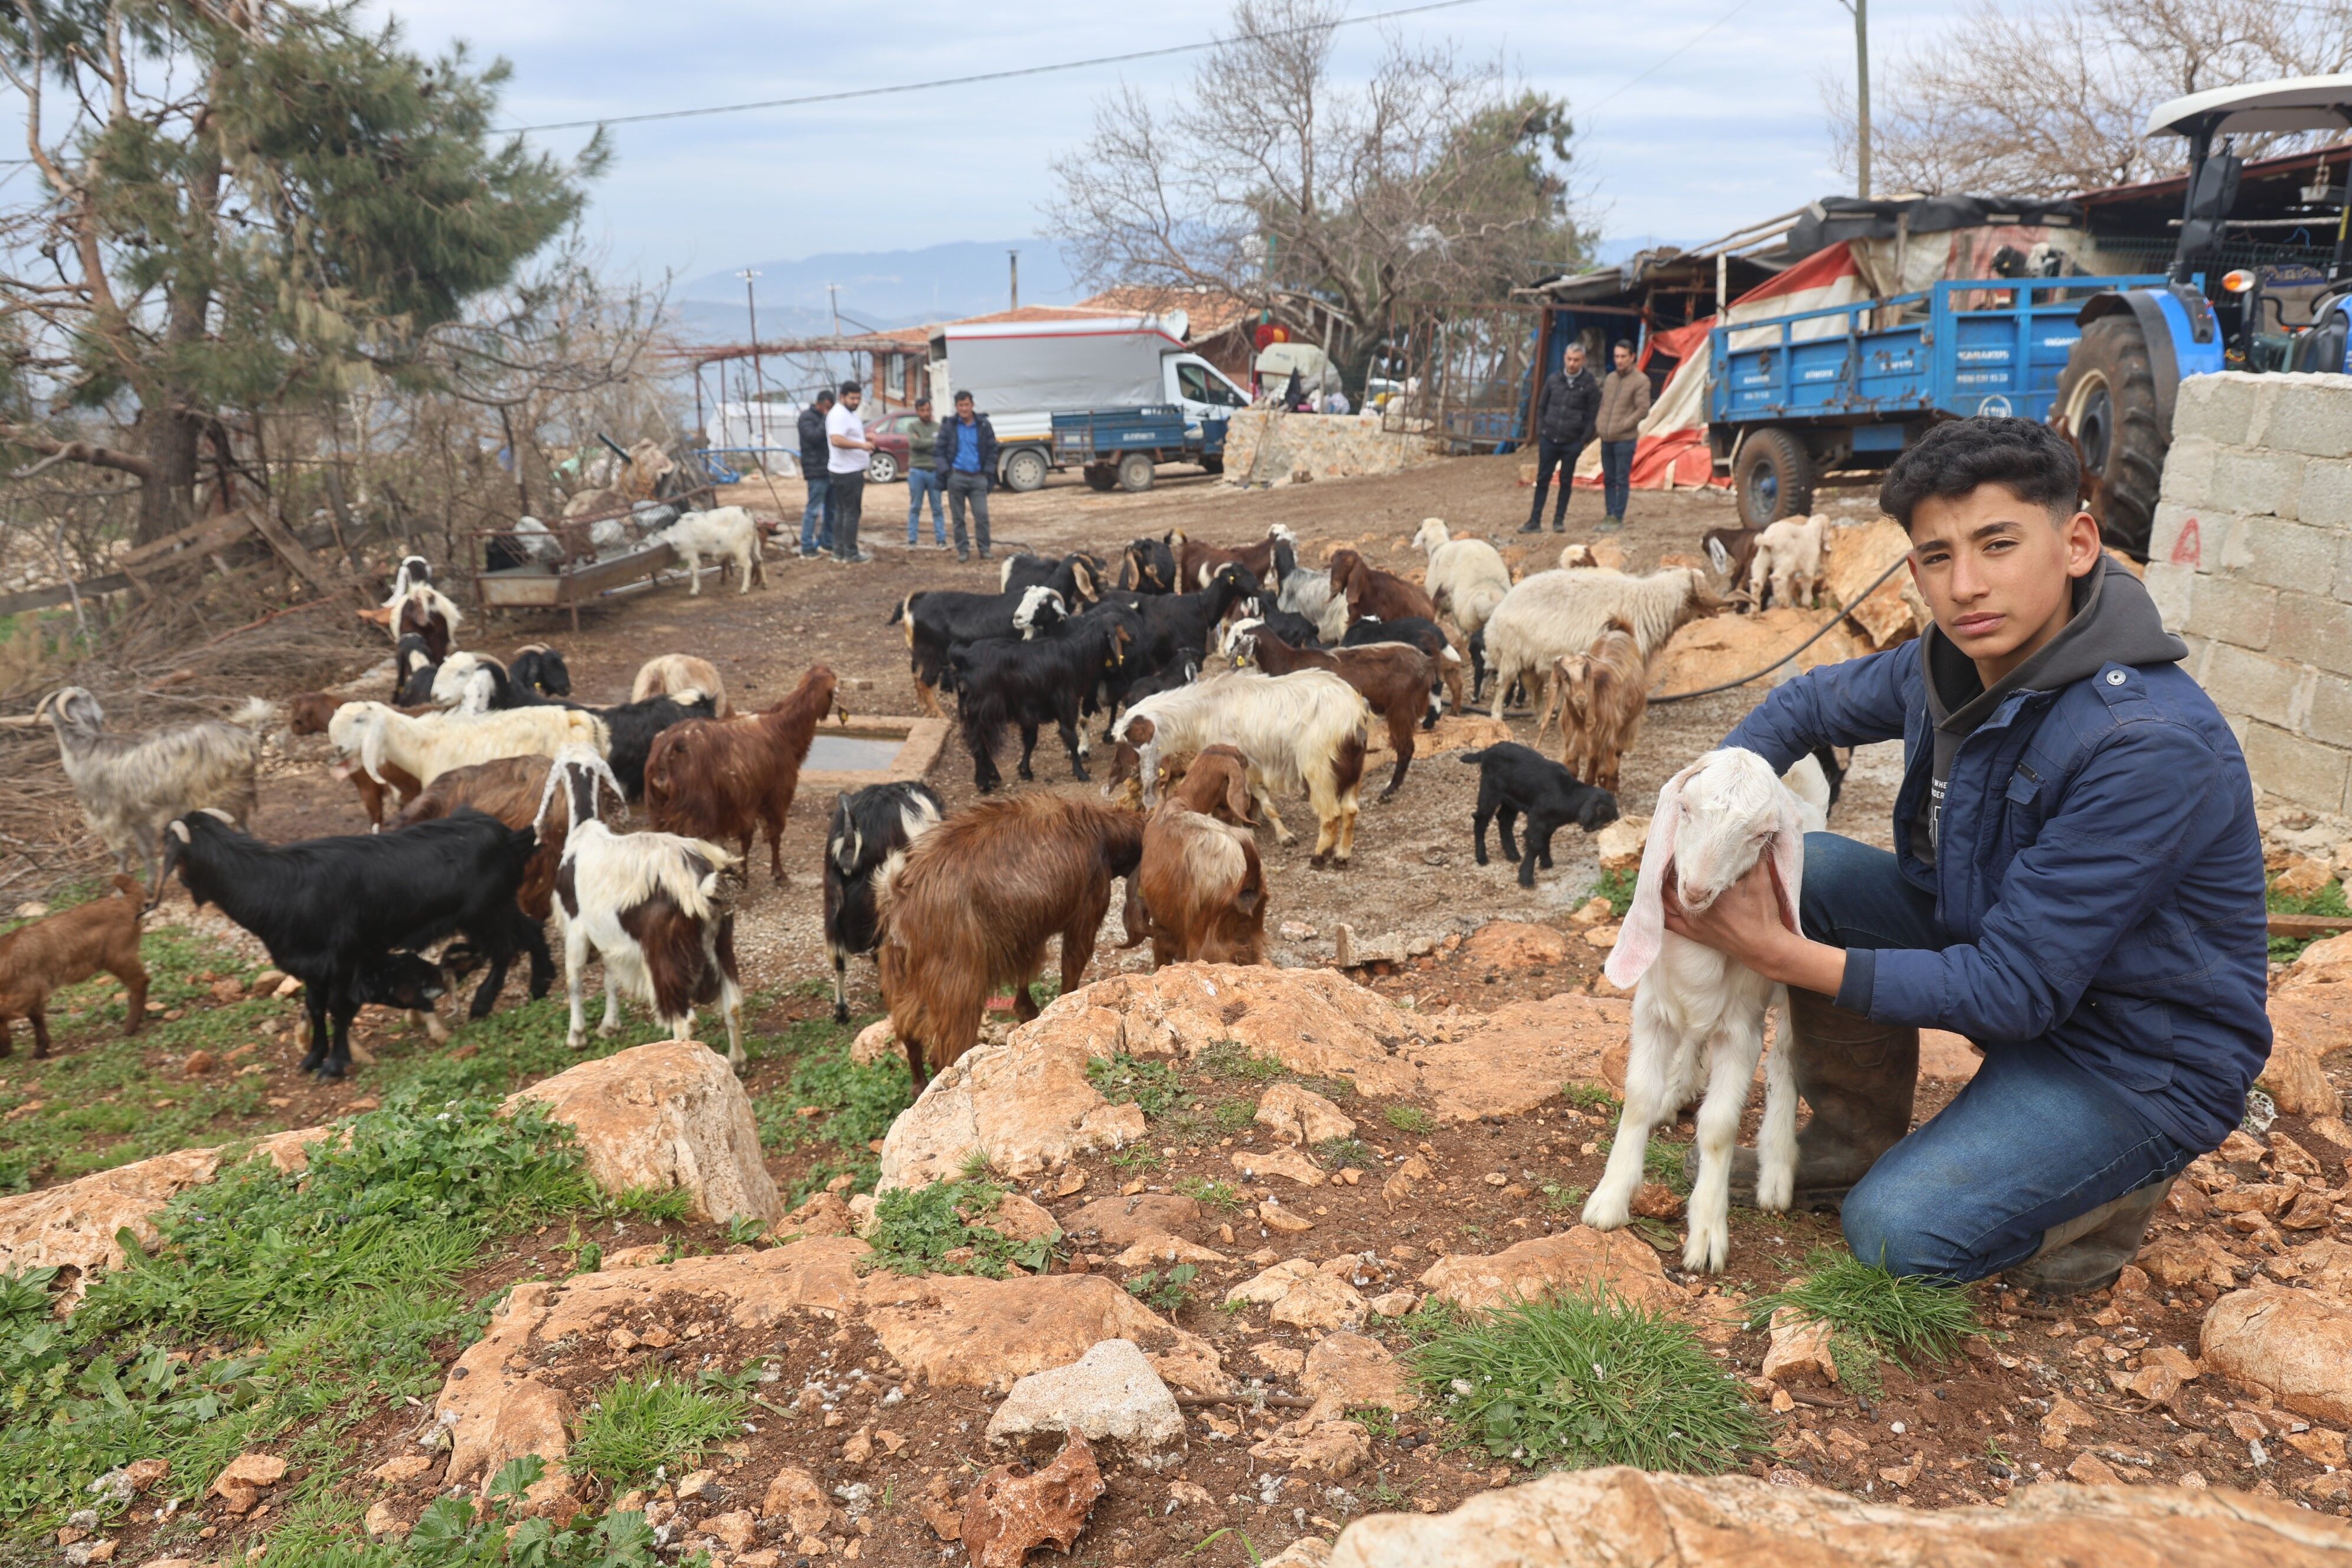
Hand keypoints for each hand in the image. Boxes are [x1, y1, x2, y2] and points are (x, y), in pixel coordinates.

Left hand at [1660, 856, 1848, 995]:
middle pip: (1670, 882)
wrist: (1764, 946)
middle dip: (1667, 868)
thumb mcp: (1762, 879)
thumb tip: (1753, 834)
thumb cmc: (1764, 912)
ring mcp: (1691, 922)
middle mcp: (1695, 907)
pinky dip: (1659, 908)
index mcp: (1710, 892)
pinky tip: (1655, 898)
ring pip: (1664, 900)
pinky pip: (1666, 921)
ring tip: (1661, 870)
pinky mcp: (1692, 934)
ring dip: (1661, 885)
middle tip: (1667, 852)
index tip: (1678, 841)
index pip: (1685, 868)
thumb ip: (1755, 856)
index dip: (1680, 853)